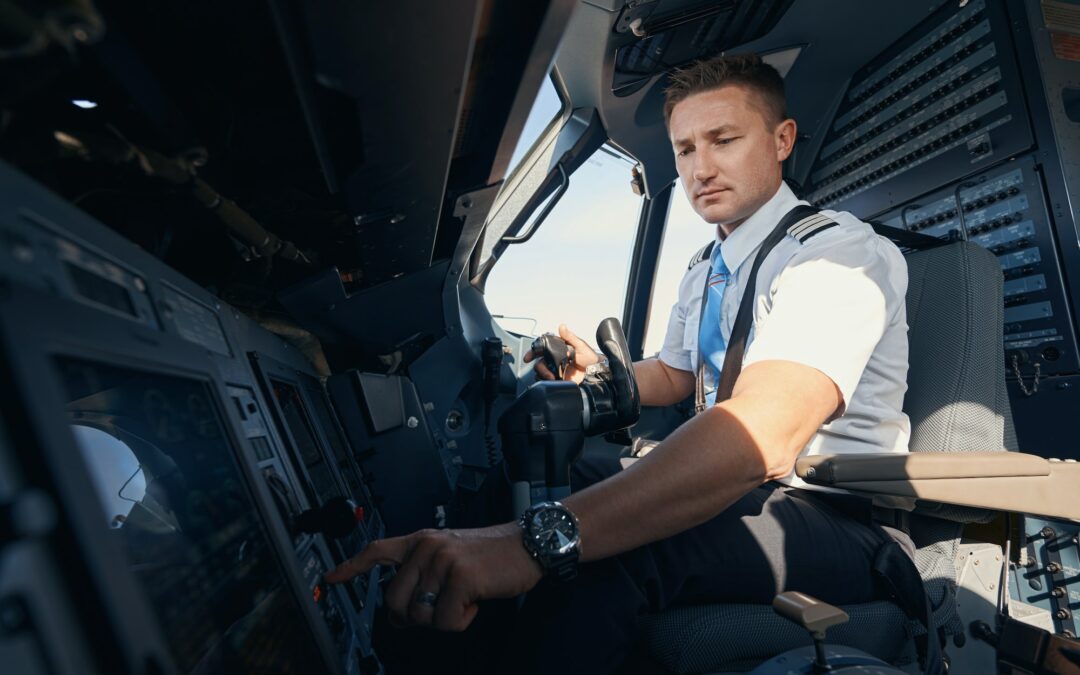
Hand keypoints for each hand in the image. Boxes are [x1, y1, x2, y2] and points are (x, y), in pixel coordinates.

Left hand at [324, 523, 542, 630]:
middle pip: (394, 601)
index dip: (351, 567)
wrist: (527, 545)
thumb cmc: (491, 554)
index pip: (377, 552)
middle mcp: (427, 548)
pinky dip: (461, 621)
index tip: (331, 579)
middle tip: (441, 607)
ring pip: (420, 615)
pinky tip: (475, 603)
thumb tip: (401, 615)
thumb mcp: (451, 556)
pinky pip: (445, 621)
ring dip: (444, 619)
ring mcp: (442, 561)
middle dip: (415, 615)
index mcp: (422, 541)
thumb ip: (423, 577)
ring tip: (464, 599)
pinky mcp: (460, 577)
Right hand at [523, 324, 599, 383]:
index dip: (533, 351)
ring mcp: (555, 369)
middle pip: (539, 362)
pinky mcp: (558, 378)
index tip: (528, 357)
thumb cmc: (590, 357)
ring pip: (542, 371)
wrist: (595, 371)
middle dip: (539, 367)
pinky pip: (547, 380)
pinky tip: (554, 381)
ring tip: (553, 377)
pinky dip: (547, 381)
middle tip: (545, 372)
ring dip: (544, 374)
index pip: (541, 348)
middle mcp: (554, 358)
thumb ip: (570, 337)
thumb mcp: (580, 345)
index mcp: (557, 348)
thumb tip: (562, 326)